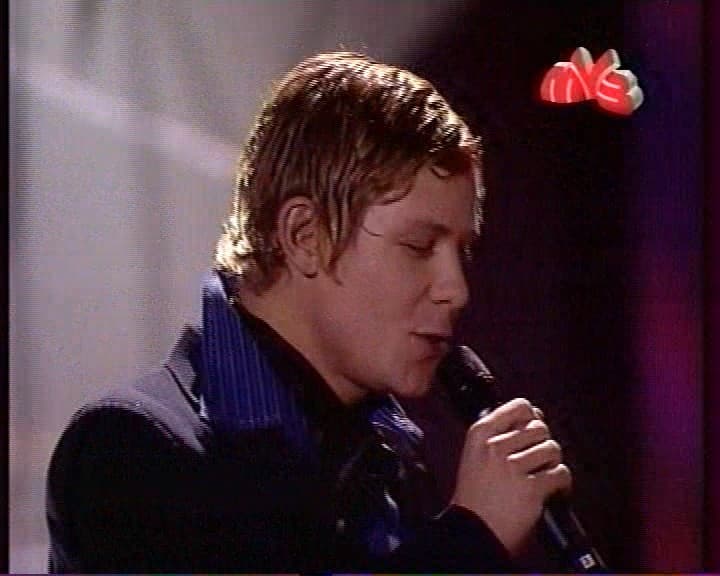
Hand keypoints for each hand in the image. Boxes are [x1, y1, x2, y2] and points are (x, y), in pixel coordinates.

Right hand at [451, 397, 571, 554]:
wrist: (472, 533)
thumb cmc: (474, 497)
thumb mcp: (476, 455)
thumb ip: (499, 434)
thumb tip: (534, 417)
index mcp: (479, 434)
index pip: (518, 406)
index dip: (532, 417)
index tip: (533, 427)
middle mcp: (495, 447)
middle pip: (539, 427)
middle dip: (543, 443)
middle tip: (538, 459)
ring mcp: (513, 467)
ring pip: (552, 449)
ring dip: (553, 462)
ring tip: (545, 475)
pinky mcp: (531, 488)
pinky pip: (560, 473)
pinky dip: (562, 483)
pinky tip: (554, 490)